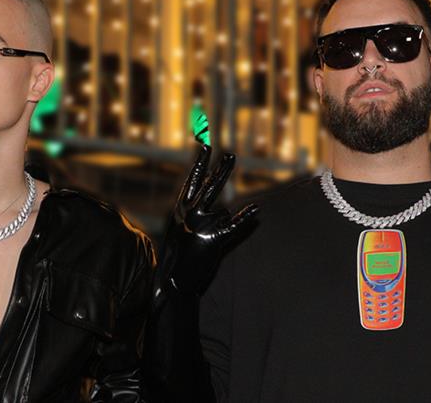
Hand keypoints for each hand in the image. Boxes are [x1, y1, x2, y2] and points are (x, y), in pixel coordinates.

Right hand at [157, 144, 257, 296]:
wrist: (173, 283)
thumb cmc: (177, 258)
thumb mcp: (179, 231)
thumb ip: (194, 216)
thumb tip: (221, 208)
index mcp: (179, 210)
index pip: (192, 181)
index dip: (200, 163)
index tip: (205, 146)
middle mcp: (189, 214)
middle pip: (209, 186)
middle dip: (221, 170)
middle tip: (231, 154)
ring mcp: (201, 226)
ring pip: (221, 210)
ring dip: (218, 225)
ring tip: (207, 239)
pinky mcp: (214, 239)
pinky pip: (234, 226)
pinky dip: (246, 218)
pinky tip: (256, 209)